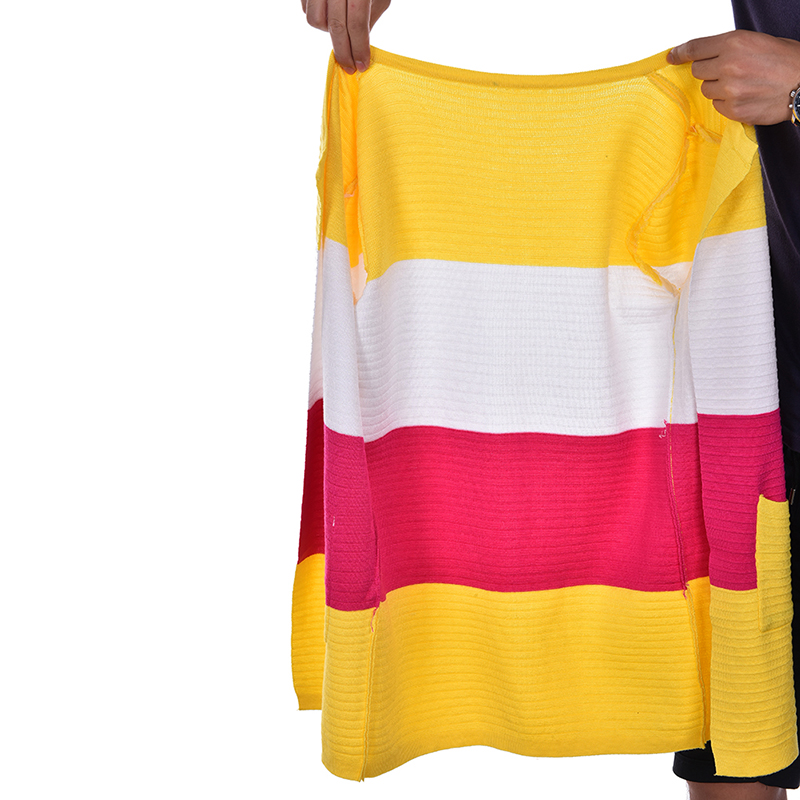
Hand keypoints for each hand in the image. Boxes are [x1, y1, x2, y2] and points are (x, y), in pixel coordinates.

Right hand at [301, 0, 391, 73]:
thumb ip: (369, 18)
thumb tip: (359, 48)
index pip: (356, 23)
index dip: (359, 47)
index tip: (361, 65)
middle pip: (335, 25)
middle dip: (343, 51)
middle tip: (349, 67)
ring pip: (315, 20)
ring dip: (328, 31)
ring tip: (340, 27)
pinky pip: (306, 10)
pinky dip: (318, 17)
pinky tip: (329, 13)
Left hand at [667, 30, 799, 125]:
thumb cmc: (787, 61)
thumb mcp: (758, 42)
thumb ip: (730, 48)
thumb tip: (706, 56)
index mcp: (735, 43)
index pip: (696, 48)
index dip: (681, 52)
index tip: (672, 56)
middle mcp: (729, 66)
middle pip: (698, 71)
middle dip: (708, 71)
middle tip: (727, 71)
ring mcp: (729, 90)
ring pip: (706, 90)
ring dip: (718, 88)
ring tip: (742, 84)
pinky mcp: (732, 109)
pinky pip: (716, 106)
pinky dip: (726, 102)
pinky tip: (745, 96)